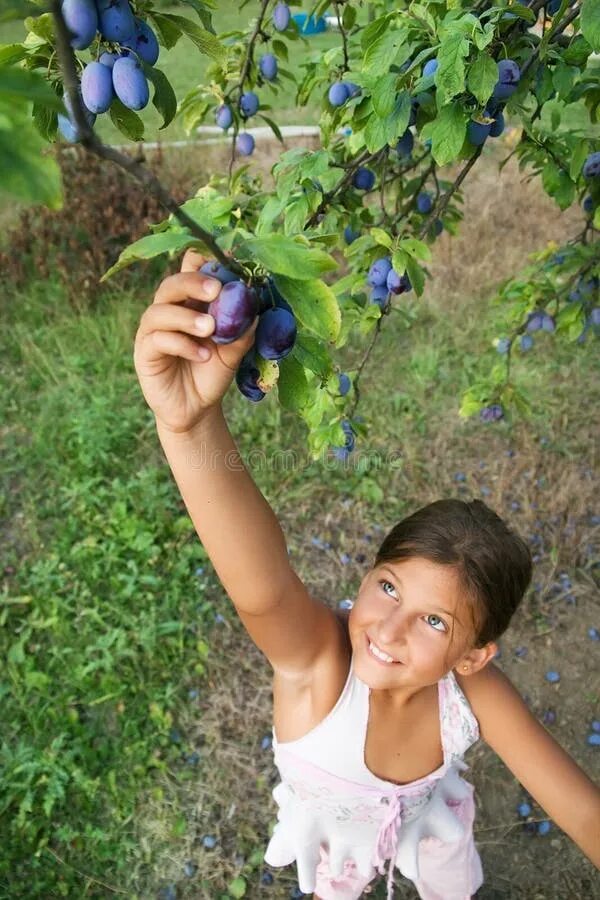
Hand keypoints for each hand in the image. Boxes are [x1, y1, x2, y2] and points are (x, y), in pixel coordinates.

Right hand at [133, 250, 257, 433]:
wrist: (197, 409)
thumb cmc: (212, 373)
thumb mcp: (233, 353)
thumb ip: (241, 332)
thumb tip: (254, 311)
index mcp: (190, 302)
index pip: (189, 270)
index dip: (201, 261)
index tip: (224, 260)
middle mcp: (168, 310)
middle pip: (171, 284)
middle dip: (193, 282)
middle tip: (216, 290)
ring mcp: (153, 330)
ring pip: (160, 310)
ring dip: (187, 317)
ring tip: (210, 329)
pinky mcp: (144, 352)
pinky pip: (158, 340)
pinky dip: (182, 344)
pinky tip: (203, 355)